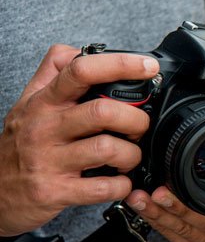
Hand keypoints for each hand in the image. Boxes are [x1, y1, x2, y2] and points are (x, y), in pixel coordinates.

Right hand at [0, 45, 158, 235]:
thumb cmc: (19, 145)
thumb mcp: (28, 103)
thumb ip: (52, 73)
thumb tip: (78, 50)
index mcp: (44, 101)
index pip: (81, 70)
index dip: (121, 64)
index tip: (148, 66)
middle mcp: (45, 128)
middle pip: (103, 111)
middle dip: (136, 119)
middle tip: (140, 127)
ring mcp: (49, 161)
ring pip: (107, 148)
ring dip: (131, 154)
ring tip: (130, 156)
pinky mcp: (55, 192)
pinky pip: (103, 187)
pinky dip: (122, 185)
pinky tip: (121, 181)